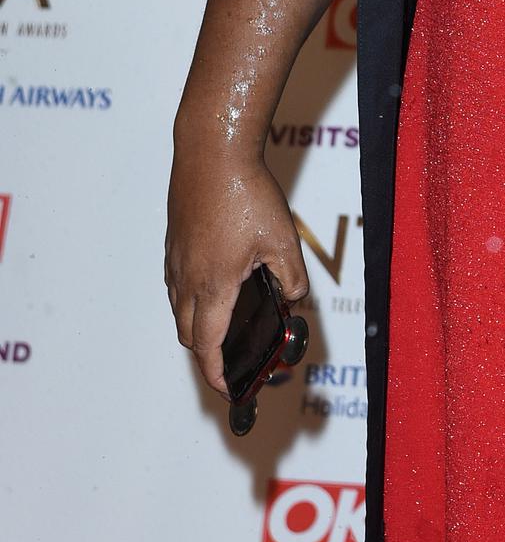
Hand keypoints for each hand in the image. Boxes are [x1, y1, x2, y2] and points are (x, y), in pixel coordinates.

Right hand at [167, 146, 308, 394]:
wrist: (211, 151)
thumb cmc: (246, 193)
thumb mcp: (283, 241)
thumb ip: (292, 279)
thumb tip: (293, 299)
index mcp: (213, 286)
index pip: (207, 346)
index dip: (218, 375)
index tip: (230, 390)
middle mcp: (186, 279)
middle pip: (188, 334)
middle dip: (208, 355)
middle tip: (234, 361)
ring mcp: (175, 260)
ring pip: (179, 309)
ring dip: (198, 326)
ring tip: (229, 327)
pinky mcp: (174, 242)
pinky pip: (177, 284)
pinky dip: (192, 299)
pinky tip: (219, 286)